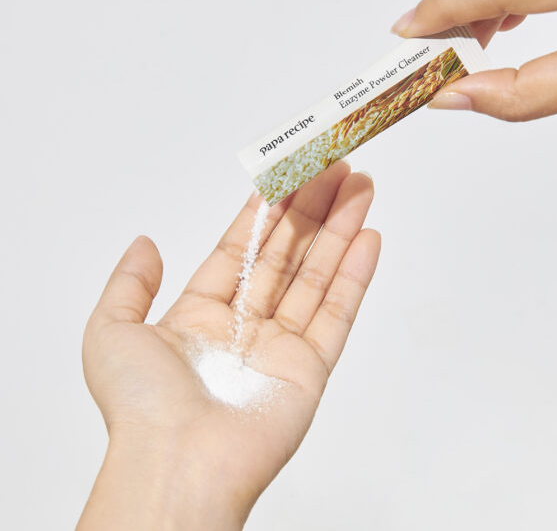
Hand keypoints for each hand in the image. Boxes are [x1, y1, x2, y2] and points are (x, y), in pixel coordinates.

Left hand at [78, 162, 378, 530]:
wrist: (177, 467)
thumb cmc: (141, 407)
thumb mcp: (110, 332)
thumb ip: (129, 283)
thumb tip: (145, 242)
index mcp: (202, 314)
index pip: (244, 247)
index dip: (269, 209)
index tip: (288, 173)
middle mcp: (246, 326)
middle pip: (288, 253)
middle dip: (313, 208)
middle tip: (337, 168)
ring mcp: (282, 346)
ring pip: (318, 274)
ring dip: (341, 230)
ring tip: (361, 189)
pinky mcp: (312, 368)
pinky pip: (338, 312)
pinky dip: (355, 275)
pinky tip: (368, 238)